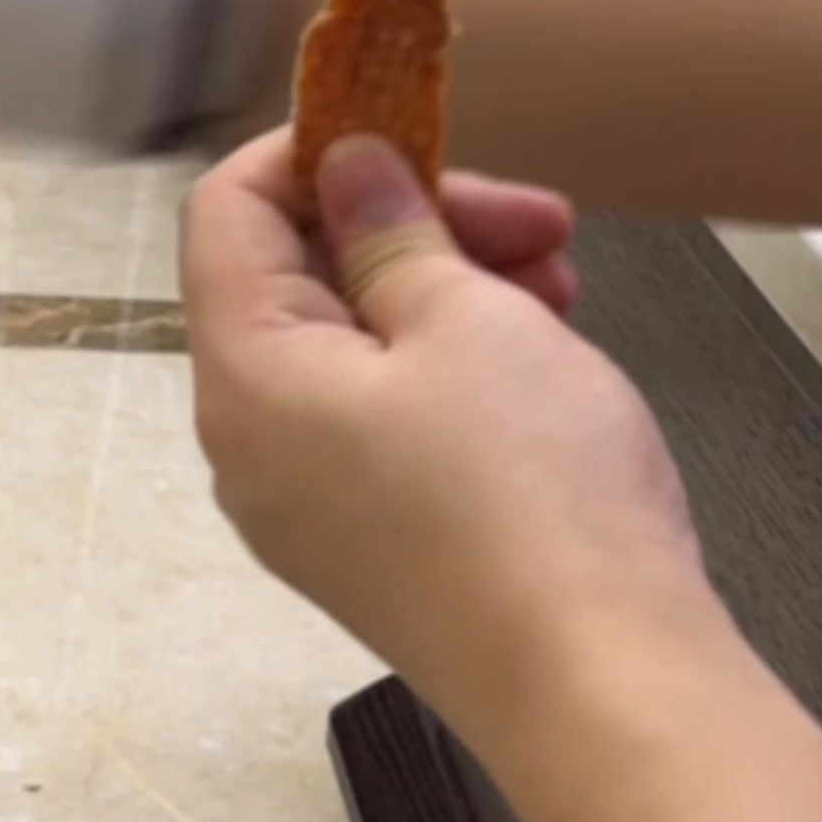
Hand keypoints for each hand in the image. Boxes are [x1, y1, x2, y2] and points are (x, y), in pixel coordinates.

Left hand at [181, 130, 709, 715]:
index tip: (414, 136)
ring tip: (559, 291)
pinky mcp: (360, 544)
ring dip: (444, 293)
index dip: (311, 153)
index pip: (226, 212)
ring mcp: (297, 502)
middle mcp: (244, 442)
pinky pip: (375, 422)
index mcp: (242, 373)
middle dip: (412, 226)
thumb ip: (389, 230)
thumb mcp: (465, 320)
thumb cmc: (529, 495)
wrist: (596, 684)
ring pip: (348, 350)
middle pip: (293, 280)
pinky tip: (537, 362)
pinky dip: (443, 370)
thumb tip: (346, 165)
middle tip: (535, 221)